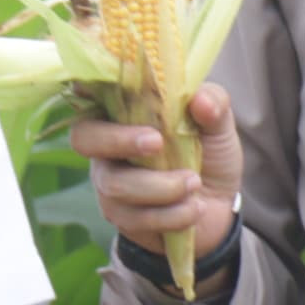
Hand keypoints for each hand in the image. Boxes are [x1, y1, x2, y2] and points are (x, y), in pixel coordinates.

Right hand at [73, 83, 241, 258]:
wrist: (219, 208)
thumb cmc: (209, 155)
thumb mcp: (218, 125)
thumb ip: (213, 104)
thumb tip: (200, 100)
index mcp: (124, 112)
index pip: (90, 91)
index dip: (88, 87)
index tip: (108, 87)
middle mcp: (107, 144)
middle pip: (84, 137)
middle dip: (119, 140)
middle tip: (157, 143)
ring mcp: (109, 181)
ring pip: (115, 184)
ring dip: (162, 186)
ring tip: (194, 183)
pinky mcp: (121, 216)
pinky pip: (136, 218)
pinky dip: (172, 214)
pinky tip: (194, 208)